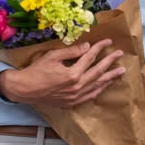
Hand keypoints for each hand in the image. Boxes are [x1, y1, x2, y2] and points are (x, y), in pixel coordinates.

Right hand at [0, 38, 125, 106]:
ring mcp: (75, 97)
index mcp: (72, 74)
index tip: (109, 41)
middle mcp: (77, 87)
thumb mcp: (53, 56)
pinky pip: (90, 96)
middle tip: (120, 55)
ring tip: (120, 72)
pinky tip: (104, 86)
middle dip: (110, 62)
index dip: (100, 48)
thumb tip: (88, 47)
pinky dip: (99, 90)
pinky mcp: (71, 103)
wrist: (24, 90)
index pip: (90, 58)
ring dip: (110, 78)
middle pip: (98, 72)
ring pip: (97, 86)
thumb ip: (72, 51)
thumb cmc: (36, 70)